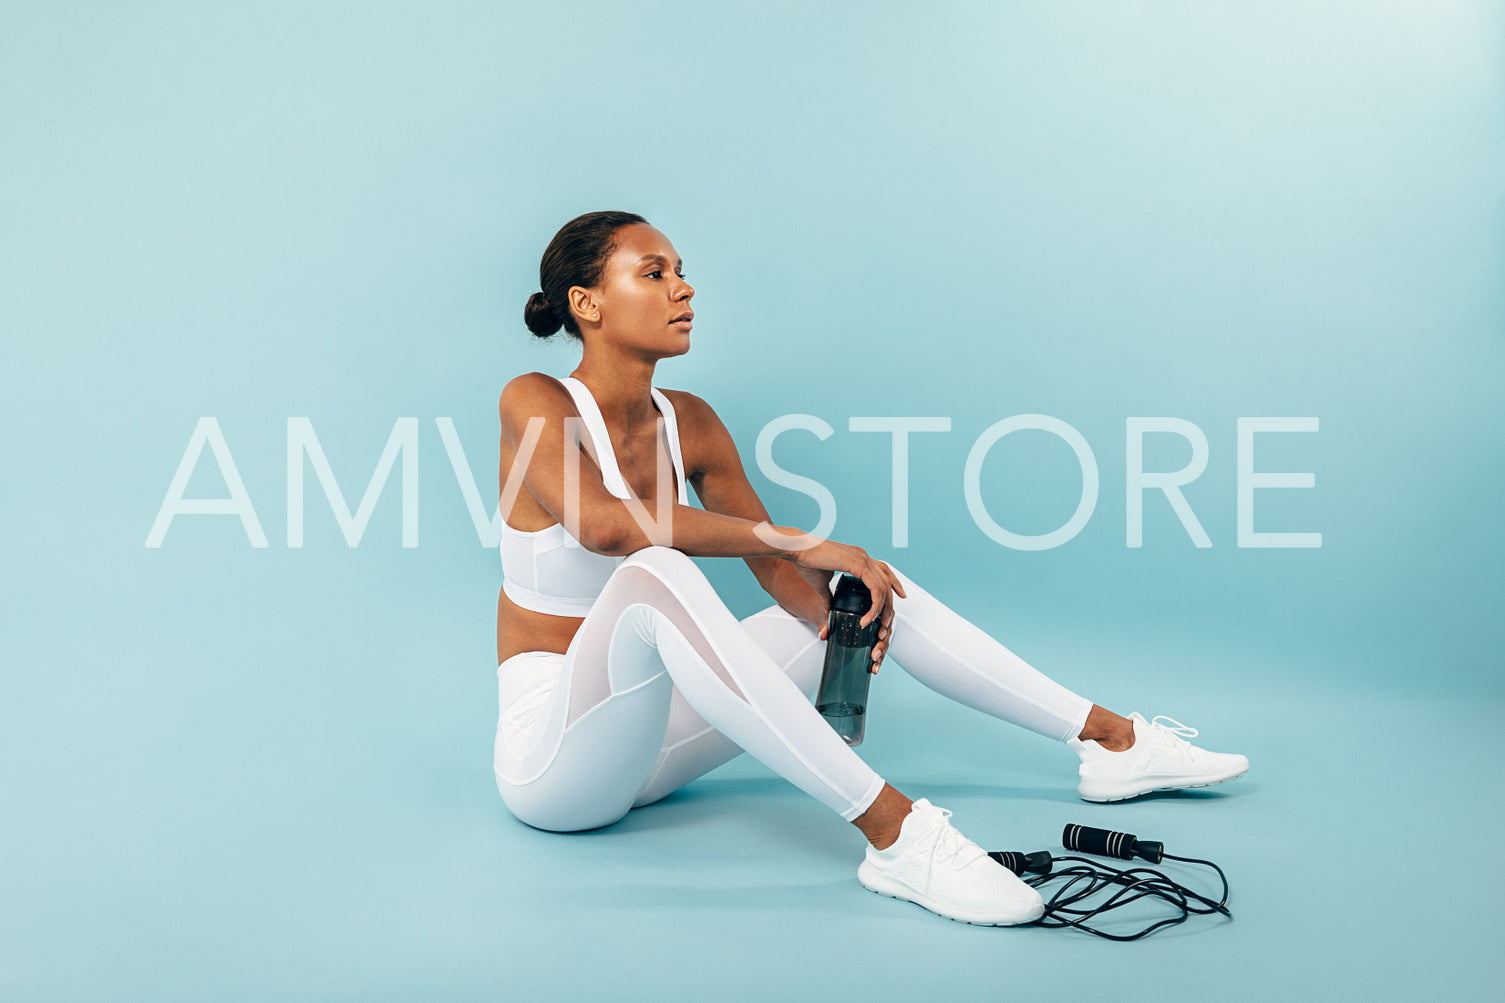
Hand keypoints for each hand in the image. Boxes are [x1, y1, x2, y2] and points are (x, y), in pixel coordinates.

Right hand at [783, 535, 905, 673]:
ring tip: (878, 625)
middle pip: (887, 581)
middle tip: (887, 622)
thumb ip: (828, 597)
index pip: (883, 570)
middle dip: (890, 604)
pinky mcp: (858, 564)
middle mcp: (863, 556)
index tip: (900, 596)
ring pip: (883, 587)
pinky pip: (875, 588)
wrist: (797, 549)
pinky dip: (874, 605)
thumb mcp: (820, 583)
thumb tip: (829, 611)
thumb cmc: (806, 561)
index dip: (893, 583)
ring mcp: (862, 559)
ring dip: (883, 609)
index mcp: (858, 557)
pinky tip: (868, 617)